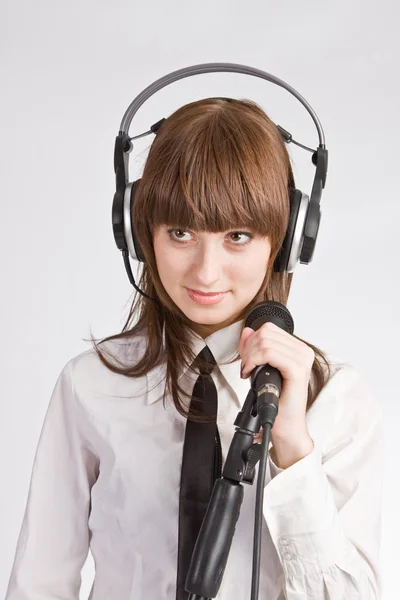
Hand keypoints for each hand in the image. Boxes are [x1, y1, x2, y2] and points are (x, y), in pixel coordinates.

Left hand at [238, 321, 314, 442]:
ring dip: (249, 357)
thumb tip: (247, 330)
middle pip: (265, 333)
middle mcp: (303, 350)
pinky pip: (268, 353)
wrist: (285, 424)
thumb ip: (254, 347)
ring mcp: (302, 359)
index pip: (268, 328)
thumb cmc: (276, 399)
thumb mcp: (260, 367)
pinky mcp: (297, 369)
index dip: (251, 341)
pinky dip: (253, 361)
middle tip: (246, 367)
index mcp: (298, 348)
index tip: (247, 360)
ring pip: (264, 342)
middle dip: (248, 349)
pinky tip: (250, 373)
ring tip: (248, 372)